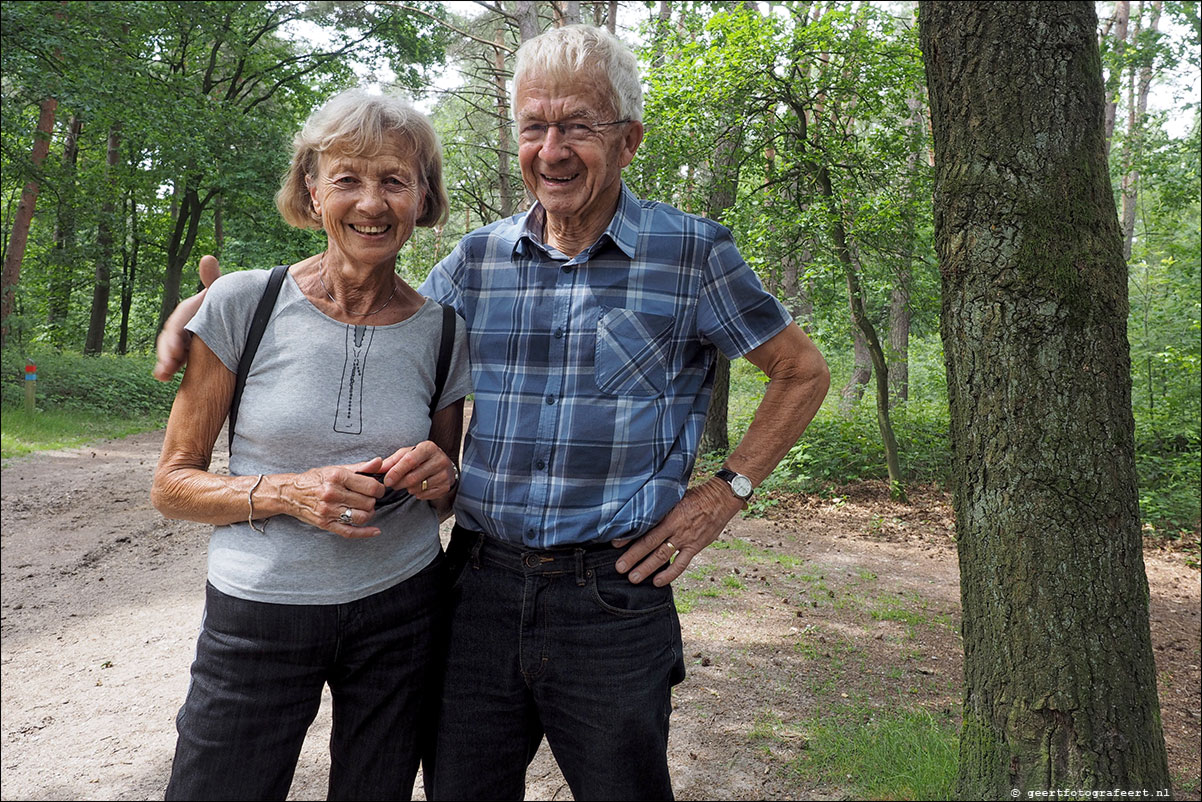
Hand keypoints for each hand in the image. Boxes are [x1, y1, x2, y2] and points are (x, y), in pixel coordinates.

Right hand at [153, 254, 221, 380]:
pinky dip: (167, 369)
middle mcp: (184, 324)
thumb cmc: (227, 306)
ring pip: (169, 351)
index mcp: (190, 312)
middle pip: (171, 338)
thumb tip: (207, 257)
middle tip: (170, 365)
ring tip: (164, 375)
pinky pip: (173, 361)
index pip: (179, 322)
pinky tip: (164, 378)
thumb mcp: (221, 295)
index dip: (177, 335)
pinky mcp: (186, 353)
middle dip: (168, 352)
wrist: (235, 323)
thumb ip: (214, 281)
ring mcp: (183, 339)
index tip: (178, 350)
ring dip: (165, 362)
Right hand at [280, 457, 386, 538]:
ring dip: (369, 514)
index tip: (378, 489)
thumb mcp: (336, 469)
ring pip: (362, 517)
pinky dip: (365, 533)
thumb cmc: (315, 479)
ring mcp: (328, 510)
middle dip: (373, 501)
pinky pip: (350, 532)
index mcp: (337, 477)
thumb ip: (360, 467)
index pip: (370, 486)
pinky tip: (374, 530)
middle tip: (369, 498)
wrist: (290, 493)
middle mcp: (332, 493)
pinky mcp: (326, 524)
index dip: (379, 489)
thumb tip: (379, 462)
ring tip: (366, 509)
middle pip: (368, 502)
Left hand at [381, 442, 457, 500]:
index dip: (396, 472)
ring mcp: (444, 474)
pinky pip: (424, 495)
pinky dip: (417, 493)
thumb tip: (375, 469)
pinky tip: (419, 486)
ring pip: (417, 488)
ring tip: (409, 483)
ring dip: (408, 488)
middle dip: (399, 483)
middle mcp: (439, 460)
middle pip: (412, 477)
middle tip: (393, 484)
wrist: (444, 467)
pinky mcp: (445, 487)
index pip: (409, 460)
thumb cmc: (421, 459)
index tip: (387, 480)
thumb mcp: (407, 454)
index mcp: (428, 447)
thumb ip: (391, 461)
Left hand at [614, 479, 743, 585]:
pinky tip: (658, 582)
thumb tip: (640, 510)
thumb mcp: (675, 496)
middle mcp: (675, 527)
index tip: (614, 544)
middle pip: (650, 544)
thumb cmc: (695, 495)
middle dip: (633, 557)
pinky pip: (681, 564)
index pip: (646, 526)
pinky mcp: (695, 546)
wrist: (721, 499)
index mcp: (669, 513)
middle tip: (619, 568)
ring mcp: (686, 539)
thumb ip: (660, 505)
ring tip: (633, 578)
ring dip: (647, 568)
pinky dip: (669, 573)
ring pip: (663, 556)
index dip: (630, 536)